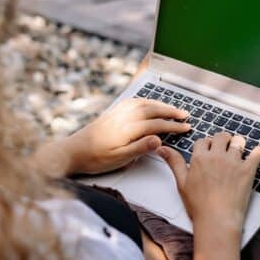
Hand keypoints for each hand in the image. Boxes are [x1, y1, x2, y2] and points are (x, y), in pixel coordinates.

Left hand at [55, 98, 190, 175]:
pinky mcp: (112, 112)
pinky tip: (149, 103)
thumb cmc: (95, 158)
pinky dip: (146, 100)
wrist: (73, 151)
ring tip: (172, 108)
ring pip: (144, 103)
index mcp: (127, 129)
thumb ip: (140, 148)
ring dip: (160, 104)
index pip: (157, 124)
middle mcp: (123, 116)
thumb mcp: (120, 159)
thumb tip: (159, 139)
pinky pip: (133, 101)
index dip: (173, 126)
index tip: (186, 127)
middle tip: (185, 115)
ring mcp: (117, 112)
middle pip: (153, 110)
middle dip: (171, 111)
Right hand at [159, 133, 259, 259]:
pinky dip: (258, 152)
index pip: (203, 141)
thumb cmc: (199, 206)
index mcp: (200, 158)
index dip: (207, 144)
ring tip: (239, 151)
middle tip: (224, 148)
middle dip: (223, 140)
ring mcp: (234, 162)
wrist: (217, 220)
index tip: (209, 150)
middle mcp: (217, 156)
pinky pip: (257, 153)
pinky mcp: (248, 170)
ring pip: (239, 141)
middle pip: (221, 136)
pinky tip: (256, 154)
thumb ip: (174, 162)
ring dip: (239, 144)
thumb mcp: (181, 183)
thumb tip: (162, 148)